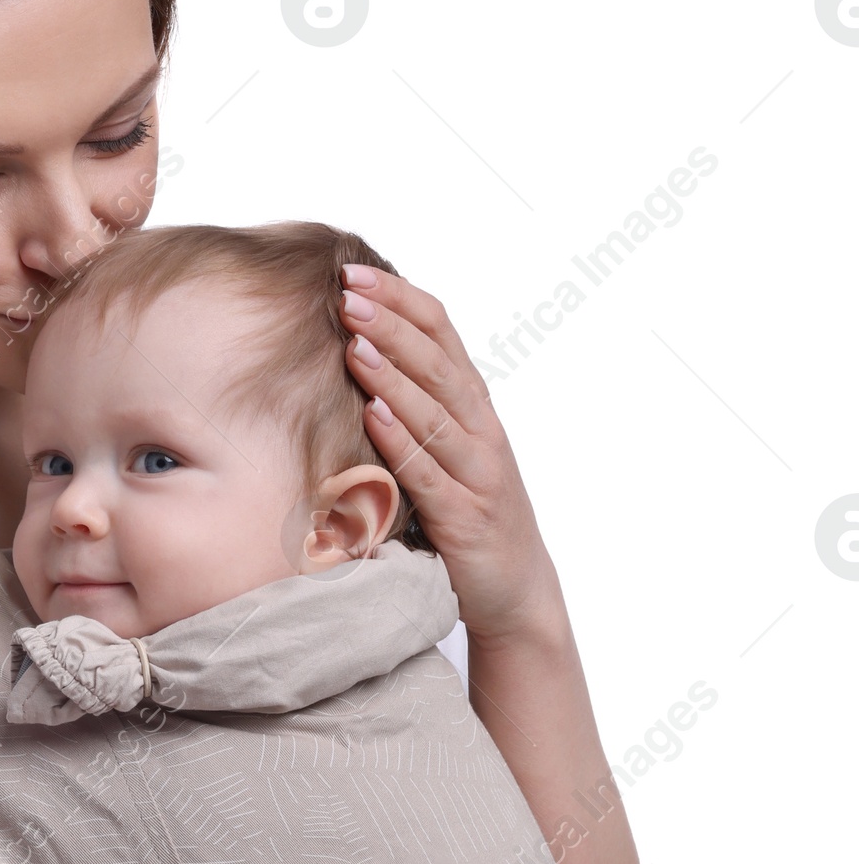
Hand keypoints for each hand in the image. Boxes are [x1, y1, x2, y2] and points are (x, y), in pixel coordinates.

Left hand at [339, 263, 566, 645]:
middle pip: (437, 364)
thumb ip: (417, 406)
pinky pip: (430, 475)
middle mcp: (482, 432)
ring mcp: (478, 474)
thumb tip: (357, 352)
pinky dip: (403, 444)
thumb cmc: (469, 514)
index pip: (442, 334)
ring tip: (355, 342)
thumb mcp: (448, 451)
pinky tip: (373, 416)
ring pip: (435, 414)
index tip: (352, 272)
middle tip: (346, 292)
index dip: (400, 300)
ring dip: (393, 376)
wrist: (516, 591)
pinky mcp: (465, 519)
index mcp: (474, 408)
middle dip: (391, 324)